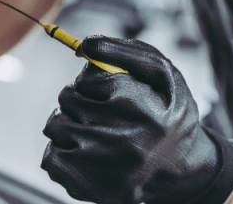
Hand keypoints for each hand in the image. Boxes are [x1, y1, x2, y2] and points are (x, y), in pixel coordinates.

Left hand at [41, 36, 232, 203]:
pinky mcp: (88, 188)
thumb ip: (126, 52)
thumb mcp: (163, 75)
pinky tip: (84, 153)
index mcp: (145, 111)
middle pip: (67, 98)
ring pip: (55, 125)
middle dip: (78, 98)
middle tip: (99, 110)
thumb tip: (85, 44)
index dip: (93, 80)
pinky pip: (50, 157)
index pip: (89, 79)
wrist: (182, 170)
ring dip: (68, 122)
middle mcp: (125, 143)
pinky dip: (61, 151)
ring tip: (92, 130)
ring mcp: (104, 169)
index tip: (108, 90)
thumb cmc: (167, 114)